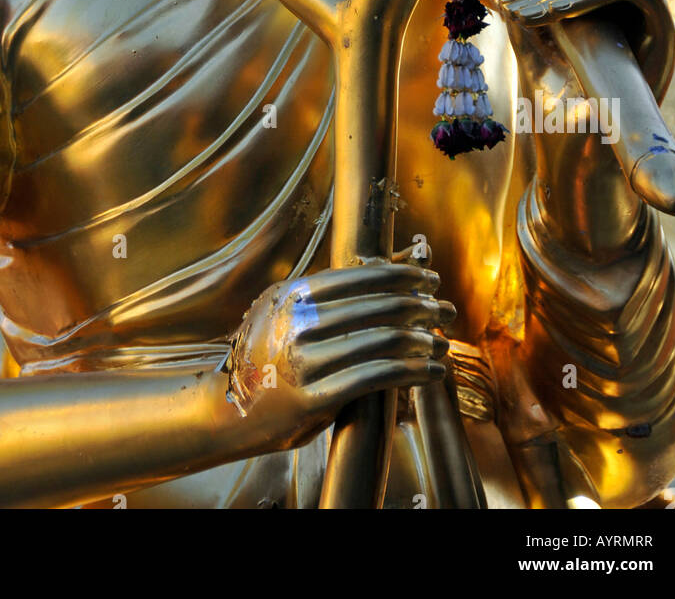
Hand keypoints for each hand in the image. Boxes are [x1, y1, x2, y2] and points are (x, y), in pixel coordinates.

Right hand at [225, 261, 455, 454]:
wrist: (228, 411)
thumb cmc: (270, 357)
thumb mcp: (290, 313)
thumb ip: (335, 293)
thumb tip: (399, 262)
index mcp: (293, 295)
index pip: (361, 276)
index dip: (403, 276)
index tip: (431, 282)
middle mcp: (297, 323)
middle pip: (378, 307)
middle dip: (421, 307)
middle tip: (446, 312)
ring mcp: (303, 361)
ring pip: (382, 342)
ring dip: (422, 342)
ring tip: (441, 344)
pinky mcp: (313, 399)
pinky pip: (375, 379)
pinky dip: (412, 372)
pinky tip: (430, 372)